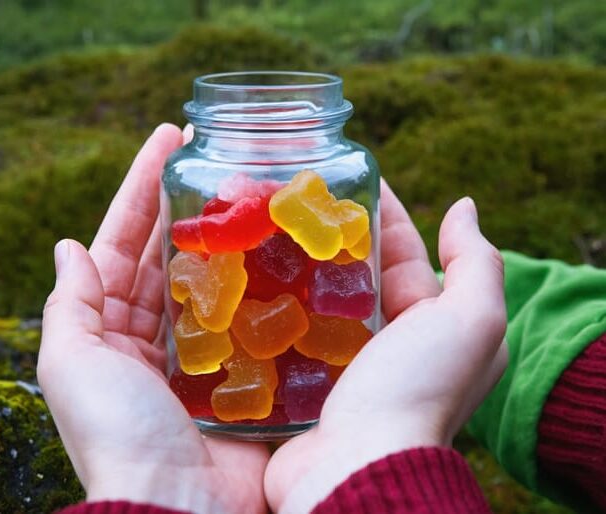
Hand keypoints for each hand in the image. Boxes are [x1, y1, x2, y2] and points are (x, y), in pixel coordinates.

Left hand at [38, 123, 268, 513]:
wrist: (177, 506)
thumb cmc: (116, 435)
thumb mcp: (71, 365)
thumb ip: (71, 305)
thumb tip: (70, 246)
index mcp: (108, 327)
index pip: (123, 241)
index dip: (140, 188)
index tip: (165, 141)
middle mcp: (153, 333)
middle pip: (168, 249)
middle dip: (184, 199)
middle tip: (211, 152)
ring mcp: (200, 348)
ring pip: (210, 274)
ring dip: (223, 232)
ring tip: (247, 187)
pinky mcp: (238, 367)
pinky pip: (246, 311)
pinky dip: (258, 279)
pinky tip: (277, 247)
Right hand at [265, 180, 507, 512]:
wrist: (359, 470)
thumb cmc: (417, 391)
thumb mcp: (470, 323)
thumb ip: (475, 263)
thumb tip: (464, 206)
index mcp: (427, 320)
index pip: (403, 249)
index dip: (382, 210)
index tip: (351, 177)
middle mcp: (386, 340)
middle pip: (356, 270)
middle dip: (331, 233)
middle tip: (294, 198)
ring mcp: (341, 360)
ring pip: (317, 297)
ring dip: (295, 264)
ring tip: (264, 227)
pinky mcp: (303, 379)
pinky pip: (288, 330)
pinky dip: (273, 304)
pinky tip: (246, 278)